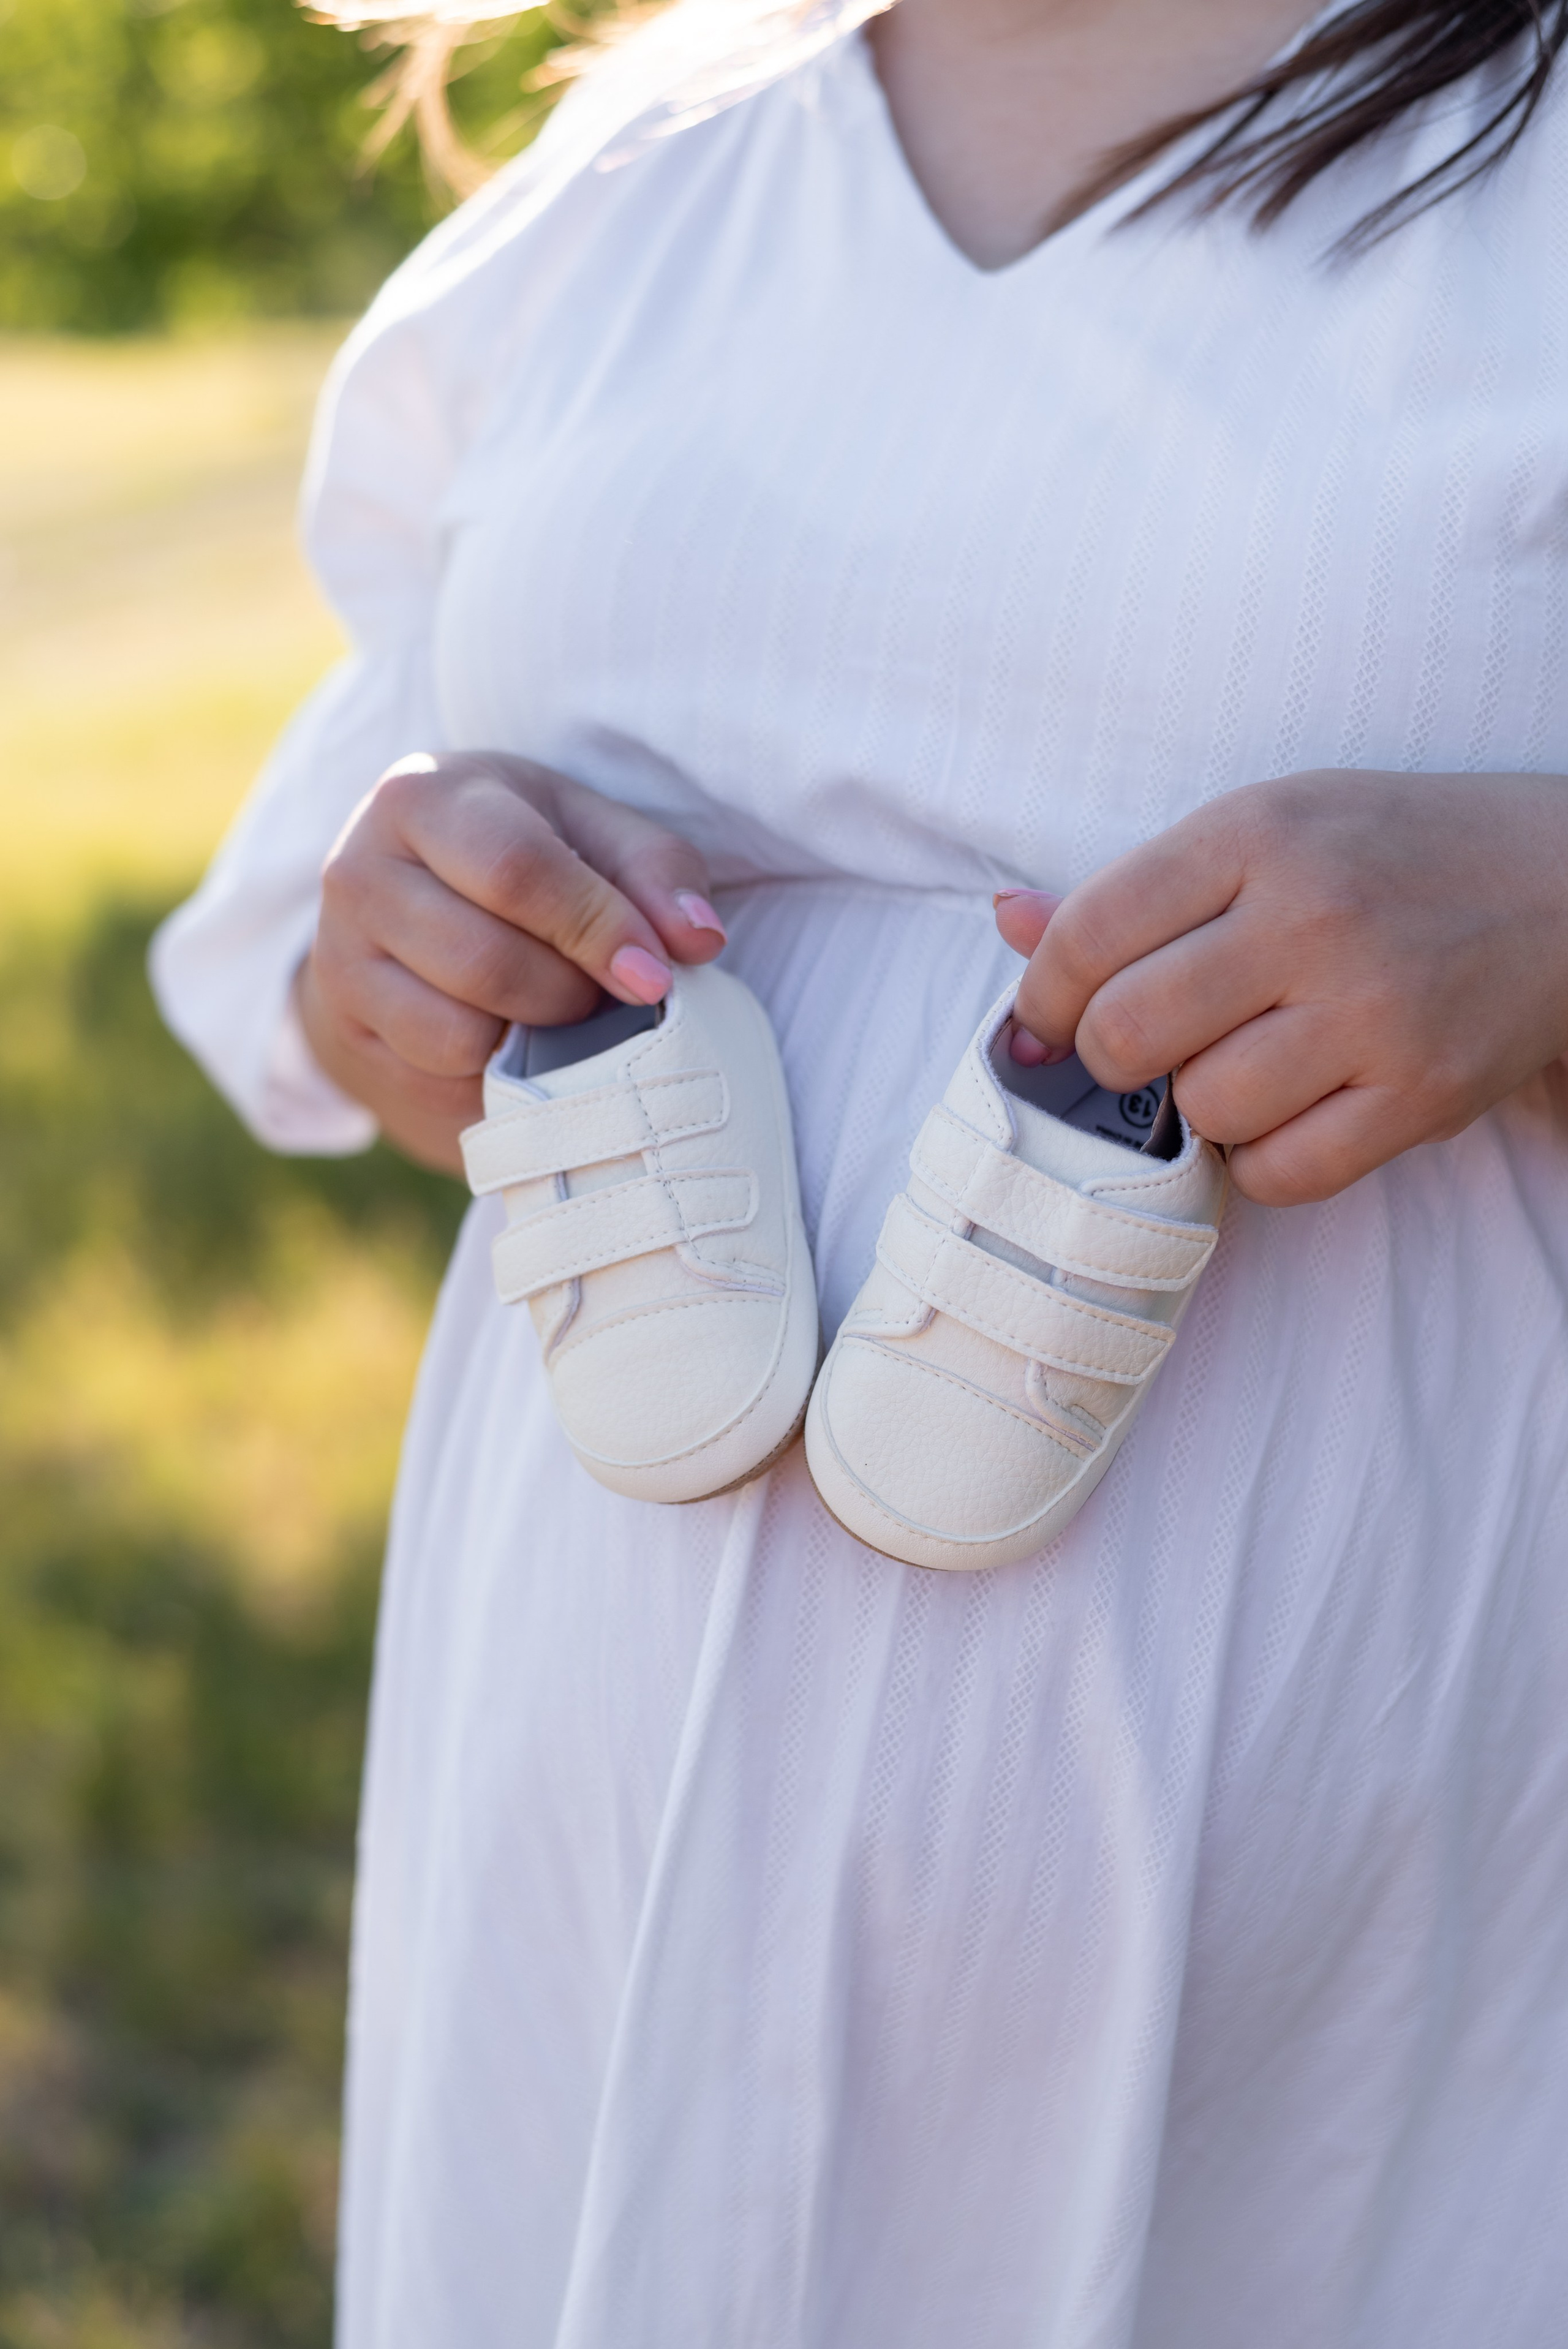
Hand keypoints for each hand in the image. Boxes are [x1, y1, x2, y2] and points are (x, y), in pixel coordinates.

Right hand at [296, 750, 726, 1173]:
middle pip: (484, 963)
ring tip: (555, 1013)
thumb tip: (698, 939)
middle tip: (601, 994)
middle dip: (568, 994)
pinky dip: (493, 1076)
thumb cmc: (522, 853)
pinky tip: (511, 1042)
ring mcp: (341, 959)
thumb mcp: (590, 833)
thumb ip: (655, 872)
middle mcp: (359, 872)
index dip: (596, 930)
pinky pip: (436, 1080)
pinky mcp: (349, 1033)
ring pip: (455, 1034)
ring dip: (531, 1041)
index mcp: (423, 797)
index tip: (654, 974)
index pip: (516, 872)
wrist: (410, 898)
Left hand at [995, 770, 1567, 1205]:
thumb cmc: (1391, 855)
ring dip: (1201, 1106)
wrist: (1567, 885)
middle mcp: (1312, 917)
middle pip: (1128, 1033)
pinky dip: (1262, 1160)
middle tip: (1149, 1048)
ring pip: (1202, 1110)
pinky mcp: (1423, 1093)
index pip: (1088, 934)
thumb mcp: (1266, 828)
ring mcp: (1372, 1011)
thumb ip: (1132, 887)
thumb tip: (1006, 919)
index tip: (1047, 1022)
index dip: (1042, 997)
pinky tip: (1287, 1113)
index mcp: (1257, 834)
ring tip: (1244, 1064)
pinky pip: (1281, 1173)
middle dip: (1114, 1058)